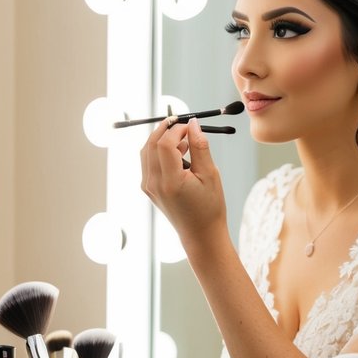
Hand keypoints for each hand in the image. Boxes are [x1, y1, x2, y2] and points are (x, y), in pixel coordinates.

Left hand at [141, 116, 227, 246]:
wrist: (200, 234)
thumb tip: (193, 123)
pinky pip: (148, 162)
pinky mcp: (149, 189)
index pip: (164, 144)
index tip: (190, 124)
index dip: (176, 129)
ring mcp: (148, 187)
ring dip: (162, 140)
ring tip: (185, 141)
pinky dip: (159, 152)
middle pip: (150, 145)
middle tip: (183, 124)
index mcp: (170, 181)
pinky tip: (178, 153)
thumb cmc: (210, 206)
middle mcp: (154, 184)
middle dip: (165, 129)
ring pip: (146, 152)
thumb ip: (200, 146)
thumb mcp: (210, 174)